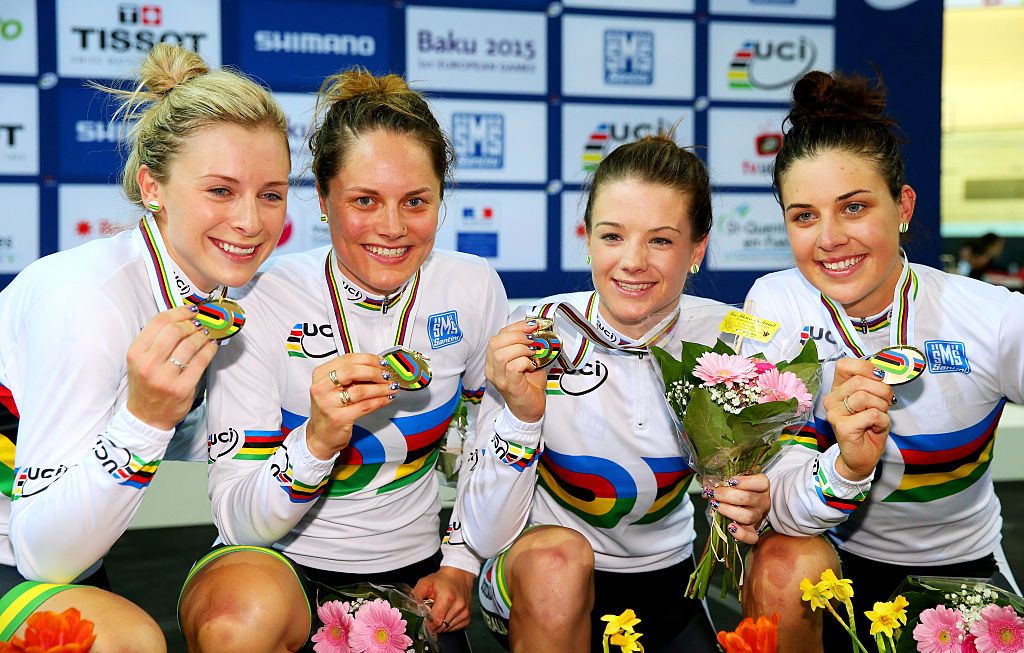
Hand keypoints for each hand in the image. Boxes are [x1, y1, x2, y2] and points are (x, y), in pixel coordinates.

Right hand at [126, 305, 218, 430]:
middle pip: (175, 330)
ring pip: (190, 345)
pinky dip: (210, 349)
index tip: (191, 310)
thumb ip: (156, 340)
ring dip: (203, 335)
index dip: (179, 312)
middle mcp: (148, 364)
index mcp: (135, 353)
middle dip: (192, 323)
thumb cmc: (146, 384)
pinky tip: (212, 345)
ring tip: (207, 333)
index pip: (159, 322)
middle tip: (200, 323)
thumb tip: (184, 317)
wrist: (146, 417)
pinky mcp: (181, 388)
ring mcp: (165, 377)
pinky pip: (201, 361)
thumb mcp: (140, 360)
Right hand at [305, 353, 395, 459]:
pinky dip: (379, 401)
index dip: (369, 359)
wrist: (321, 435)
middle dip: (374, 372)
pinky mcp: (338, 418)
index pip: (348, 359)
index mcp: (321, 374)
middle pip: (352, 371)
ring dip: (381, 388)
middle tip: (387, 375)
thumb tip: (378, 367)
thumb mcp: (335, 387)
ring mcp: (328, 403)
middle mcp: (321, 387)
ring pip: (361, 390)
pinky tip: (387, 398)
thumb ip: (352, 376)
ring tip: (391, 387)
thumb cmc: (331, 409)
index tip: (382, 362)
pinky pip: (365, 406)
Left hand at [412, 566, 473, 632]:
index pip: (435, 621)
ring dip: (439, 625)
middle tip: (429, 613)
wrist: (459, 576)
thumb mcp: (425, 582)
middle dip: (432, 624)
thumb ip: (416, 595)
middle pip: (440, 627)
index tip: (422, 620)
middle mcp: (458, 606)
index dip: (427, 624)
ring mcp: (464, 613)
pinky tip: (446, 614)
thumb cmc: (442, 580)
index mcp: (447, 598)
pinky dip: (447, 625)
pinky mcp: (467, 618)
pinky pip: (453, 629)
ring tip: (438, 611)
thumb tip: (409, 607)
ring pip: (446, 629)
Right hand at [484, 320, 547, 422]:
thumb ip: (529, 346)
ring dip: (521, 349)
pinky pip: (512, 367)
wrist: (530, 410)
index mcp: (494, 360)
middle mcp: (492, 368)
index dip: (516, 327)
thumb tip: (538, 330)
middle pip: (495, 342)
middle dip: (517, 336)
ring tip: (532, 353)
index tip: (532, 326)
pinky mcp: (508, 385)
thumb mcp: (528, 360)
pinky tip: (532, 365)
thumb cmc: (529, 386)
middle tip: (532, 340)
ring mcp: (498, 378)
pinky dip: (524, 362)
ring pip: (501, 354)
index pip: (498, 336)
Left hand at [704, 474, 769, 544]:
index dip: (745, 482)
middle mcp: (762, 501)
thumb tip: (707, 489)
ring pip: (747, 516)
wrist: (745, 505)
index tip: (730, 481)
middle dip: (727, 495)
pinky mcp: (753, 531)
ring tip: (716, 506)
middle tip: (715, 493)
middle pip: (748, 498)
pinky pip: (751, 537)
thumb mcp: (732, 481)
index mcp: (762, 486)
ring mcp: (758, 517)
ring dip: (728, 511)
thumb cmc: (738, 490)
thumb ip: (720, 481)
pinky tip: (730, 527)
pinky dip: (740, 534)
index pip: (760, 483)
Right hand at [823, 358, 893, 481]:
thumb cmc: (869, 428)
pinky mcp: (842, 427)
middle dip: (881, 390)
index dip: (865, 367)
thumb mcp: (874, 401)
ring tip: (879, 416)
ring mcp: (835, 413)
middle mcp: (832, 399)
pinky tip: (876, 427)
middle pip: (859, 381)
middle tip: (886, 402)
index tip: (880, 377)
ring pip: (865, 397)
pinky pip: (872, 415)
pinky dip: (882, 420)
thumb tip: (886, 371)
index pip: (844, 365)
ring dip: (881, 407)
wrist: (862, 457)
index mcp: (838, 389)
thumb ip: (875, 384)